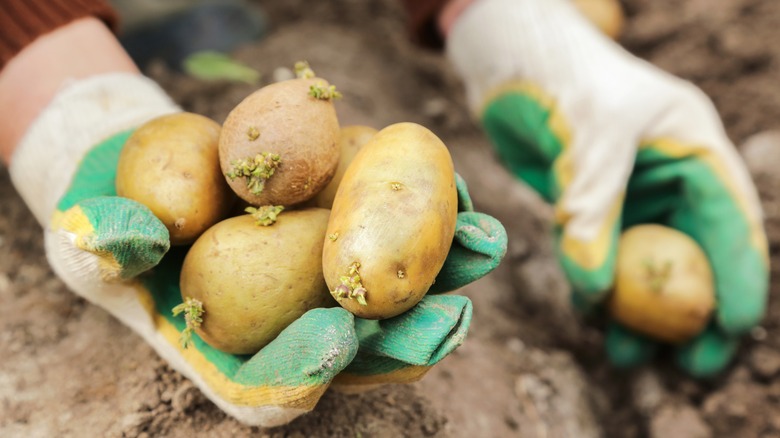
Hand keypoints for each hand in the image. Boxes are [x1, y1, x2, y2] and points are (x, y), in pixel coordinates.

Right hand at [8, 73, 507, 423]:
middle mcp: (287, 326)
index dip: (304, 370)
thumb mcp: (95, 233)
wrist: (153, 170)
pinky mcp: (343, 236)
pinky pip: (391, 240)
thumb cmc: (119, 217)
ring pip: (390, 301)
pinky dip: (431, 224)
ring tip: (482, 248)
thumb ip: (109, 244)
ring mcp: (322, 285)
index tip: (337, 340)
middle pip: (355, 354)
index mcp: (229, 352)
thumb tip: (140, 241)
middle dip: (404, 339)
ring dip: (442, 279)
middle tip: (449, 318)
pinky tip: (465, 200)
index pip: (270, 385)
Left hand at [446, 0, 767, 376]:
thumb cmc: (561, 77)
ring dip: (638, 307)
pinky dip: (597, 283)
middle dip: (690, 310)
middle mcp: (668, 173)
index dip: (738, 281)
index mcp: (695, 148)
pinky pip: (599, 251)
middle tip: (688, 366)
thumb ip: (594, 213)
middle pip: (693, 253)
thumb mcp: (589, 138)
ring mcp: (628, 189)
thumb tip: (596, 293)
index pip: (733, 224)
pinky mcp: (586, 198)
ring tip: (629, 352)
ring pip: (643, 260)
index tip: (729, 333)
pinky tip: (591, 312)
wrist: (509, 57)